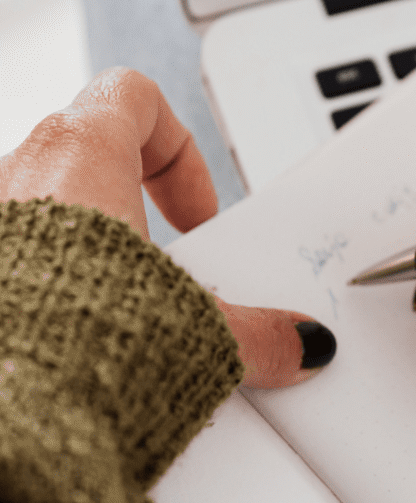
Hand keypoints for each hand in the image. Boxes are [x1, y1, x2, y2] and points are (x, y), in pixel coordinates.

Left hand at [0, 67, 334, 386]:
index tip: (198, 213)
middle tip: (169, 260)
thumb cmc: (64, 340)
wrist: (3, 406)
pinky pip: (19, 250)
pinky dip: (54, 280)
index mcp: (79, 155)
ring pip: (50, 204)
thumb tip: (299, 342)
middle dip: (138, 204)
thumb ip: (258, 331)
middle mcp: (18, 174)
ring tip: (126, 306)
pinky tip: (79, 336)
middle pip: (92, 153)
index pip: (133, 95)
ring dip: (93, 244)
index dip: (179, 149)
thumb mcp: (193, 330)